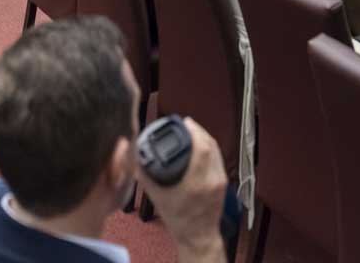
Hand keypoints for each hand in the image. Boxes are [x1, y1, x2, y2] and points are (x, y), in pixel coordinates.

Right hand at [137, 118, 226, 260]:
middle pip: (210, 145)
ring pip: (216, 150)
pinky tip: (201, 145)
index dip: (195, 130)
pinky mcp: (224, 182)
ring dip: (205, 137)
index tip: (185, 122)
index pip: (202, 148)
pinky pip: (218, 158)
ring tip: (193, 131)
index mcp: (196, 183)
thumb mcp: (157, 198)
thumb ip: (145, 176)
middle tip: (186, 124)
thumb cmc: (179, 220)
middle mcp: (211, 180)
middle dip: (199, 130)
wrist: (197, 236)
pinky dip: (210, 148)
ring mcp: (220, 181)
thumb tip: (135, 158)